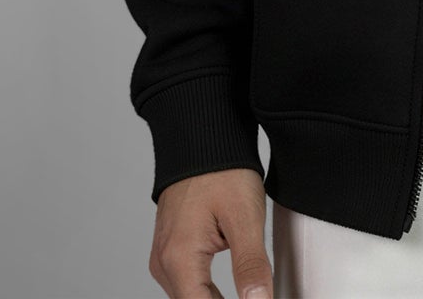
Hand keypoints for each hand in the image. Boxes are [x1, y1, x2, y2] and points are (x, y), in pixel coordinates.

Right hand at [148, 167, 271, 298]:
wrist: (202, 138)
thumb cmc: (222, 170)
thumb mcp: (245, 217)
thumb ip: (250, 266)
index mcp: (178, 259)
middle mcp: (164, 264)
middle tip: (258, 297)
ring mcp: (164, 258)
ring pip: (190, 298)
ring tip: (251, 295)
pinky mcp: (171, 252)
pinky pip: (187, 285)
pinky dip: (208, 293)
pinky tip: (233, 293)